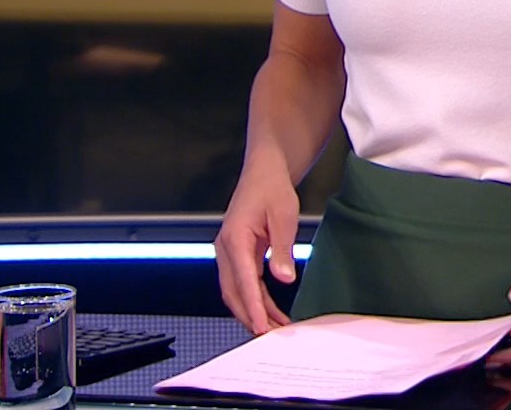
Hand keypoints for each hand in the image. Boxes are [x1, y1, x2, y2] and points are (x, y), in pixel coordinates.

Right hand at [213, 166, 299, 335]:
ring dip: (253, 311)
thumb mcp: (284, 216)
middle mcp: (226, 248)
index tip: (262, 326)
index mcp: (234, 238)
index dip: (252, 306)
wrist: (264, 172)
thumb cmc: (271, 188)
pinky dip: (256, 299)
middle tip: (271, 336)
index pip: (243, 280)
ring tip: (275, 328)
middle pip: (233, 292)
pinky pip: (244, 283)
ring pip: (236, 291)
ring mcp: (229, 253)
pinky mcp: (238, 255)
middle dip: (250, 316)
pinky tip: (270, 311)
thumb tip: (284, 278)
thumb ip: (282, 248)